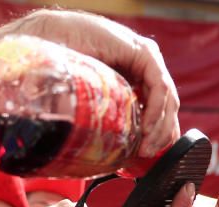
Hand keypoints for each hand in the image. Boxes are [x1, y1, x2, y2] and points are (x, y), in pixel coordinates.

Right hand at [16, 10, 179, 155]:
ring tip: (147, 145)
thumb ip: (108, 117)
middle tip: (148, 154)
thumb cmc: (65, 67)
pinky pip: (160, 86)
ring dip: (160, 126)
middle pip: (166, 105)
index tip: (147, 155)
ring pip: (167, 97)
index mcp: (134, 76)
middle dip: (161, 133)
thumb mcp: (93, 101)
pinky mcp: (144, 52)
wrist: (51, 38)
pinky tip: (146, 126)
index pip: (158, 107)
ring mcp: (146, 58)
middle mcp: (144, 66)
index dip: (157, 133)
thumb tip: (111, 153)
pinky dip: (156, 109)